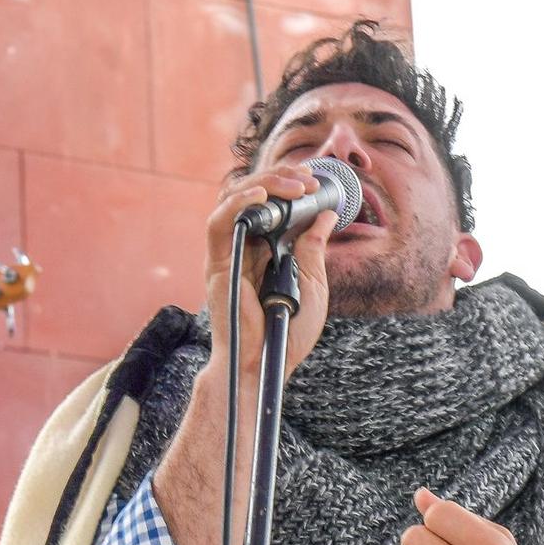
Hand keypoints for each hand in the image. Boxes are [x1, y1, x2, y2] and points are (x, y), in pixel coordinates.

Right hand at [200, 161, 336, 389]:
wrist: (263, 365)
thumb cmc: (285, 334)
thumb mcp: (312, 283)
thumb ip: (314, 248)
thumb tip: (326, 214)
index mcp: (267, 251)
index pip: (274, 206)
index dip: (292, 187)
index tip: (317, 182)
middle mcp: (245, 248)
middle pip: (254, 197)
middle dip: (282, 179)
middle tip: (309, 179)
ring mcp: (229, 254)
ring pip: (235, 201)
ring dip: (265, 184)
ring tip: (294, 184)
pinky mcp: (217, 263)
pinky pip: (219, 224)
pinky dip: (237, 203)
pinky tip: (260, 194)